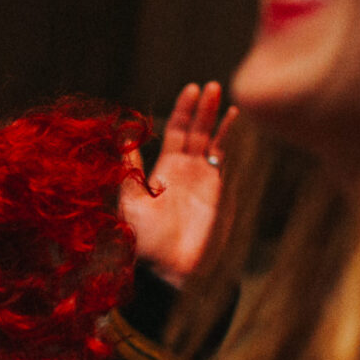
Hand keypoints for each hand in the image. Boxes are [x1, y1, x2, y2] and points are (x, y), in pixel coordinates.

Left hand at [118, 81, 234, 287]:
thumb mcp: (130, 203)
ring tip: (224, 95)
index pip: (176, 131)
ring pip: (216, 142)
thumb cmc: (147, 243)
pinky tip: (239, 123)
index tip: (190, 90)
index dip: (183, 110)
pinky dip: (235, 142)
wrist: (174, 272)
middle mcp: (187, 171)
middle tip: (211, 87)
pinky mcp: (223, 192)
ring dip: (220, 119)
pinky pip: (230, 161)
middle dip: (204, 108)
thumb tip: (120, 137)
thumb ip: (128, 171)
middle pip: (198, 131)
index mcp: (165, 170)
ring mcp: (207, 181)